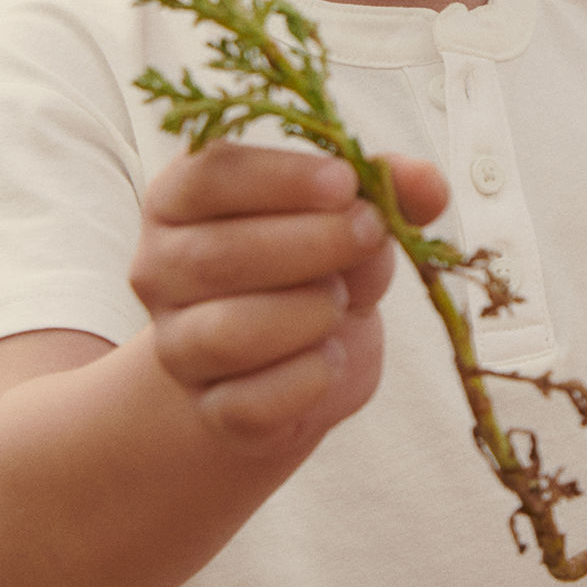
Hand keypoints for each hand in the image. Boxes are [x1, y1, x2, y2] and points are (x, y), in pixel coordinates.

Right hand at [129, 144, 448, 451]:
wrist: (295, 356)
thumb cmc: (317, 264)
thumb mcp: (351, 214)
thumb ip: (387, 188)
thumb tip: (427, 183)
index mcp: (179, 202)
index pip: (208, 176)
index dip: (280, 178)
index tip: (345, 183)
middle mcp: (159, 270)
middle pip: (216, 256)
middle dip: (310, 244)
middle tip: (368, 236)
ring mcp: (177, 345)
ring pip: (227, 334)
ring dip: (305, 314)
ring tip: (338, 303)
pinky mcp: (211, 409)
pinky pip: (252, 403)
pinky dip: (308, 380)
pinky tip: (330, 358)